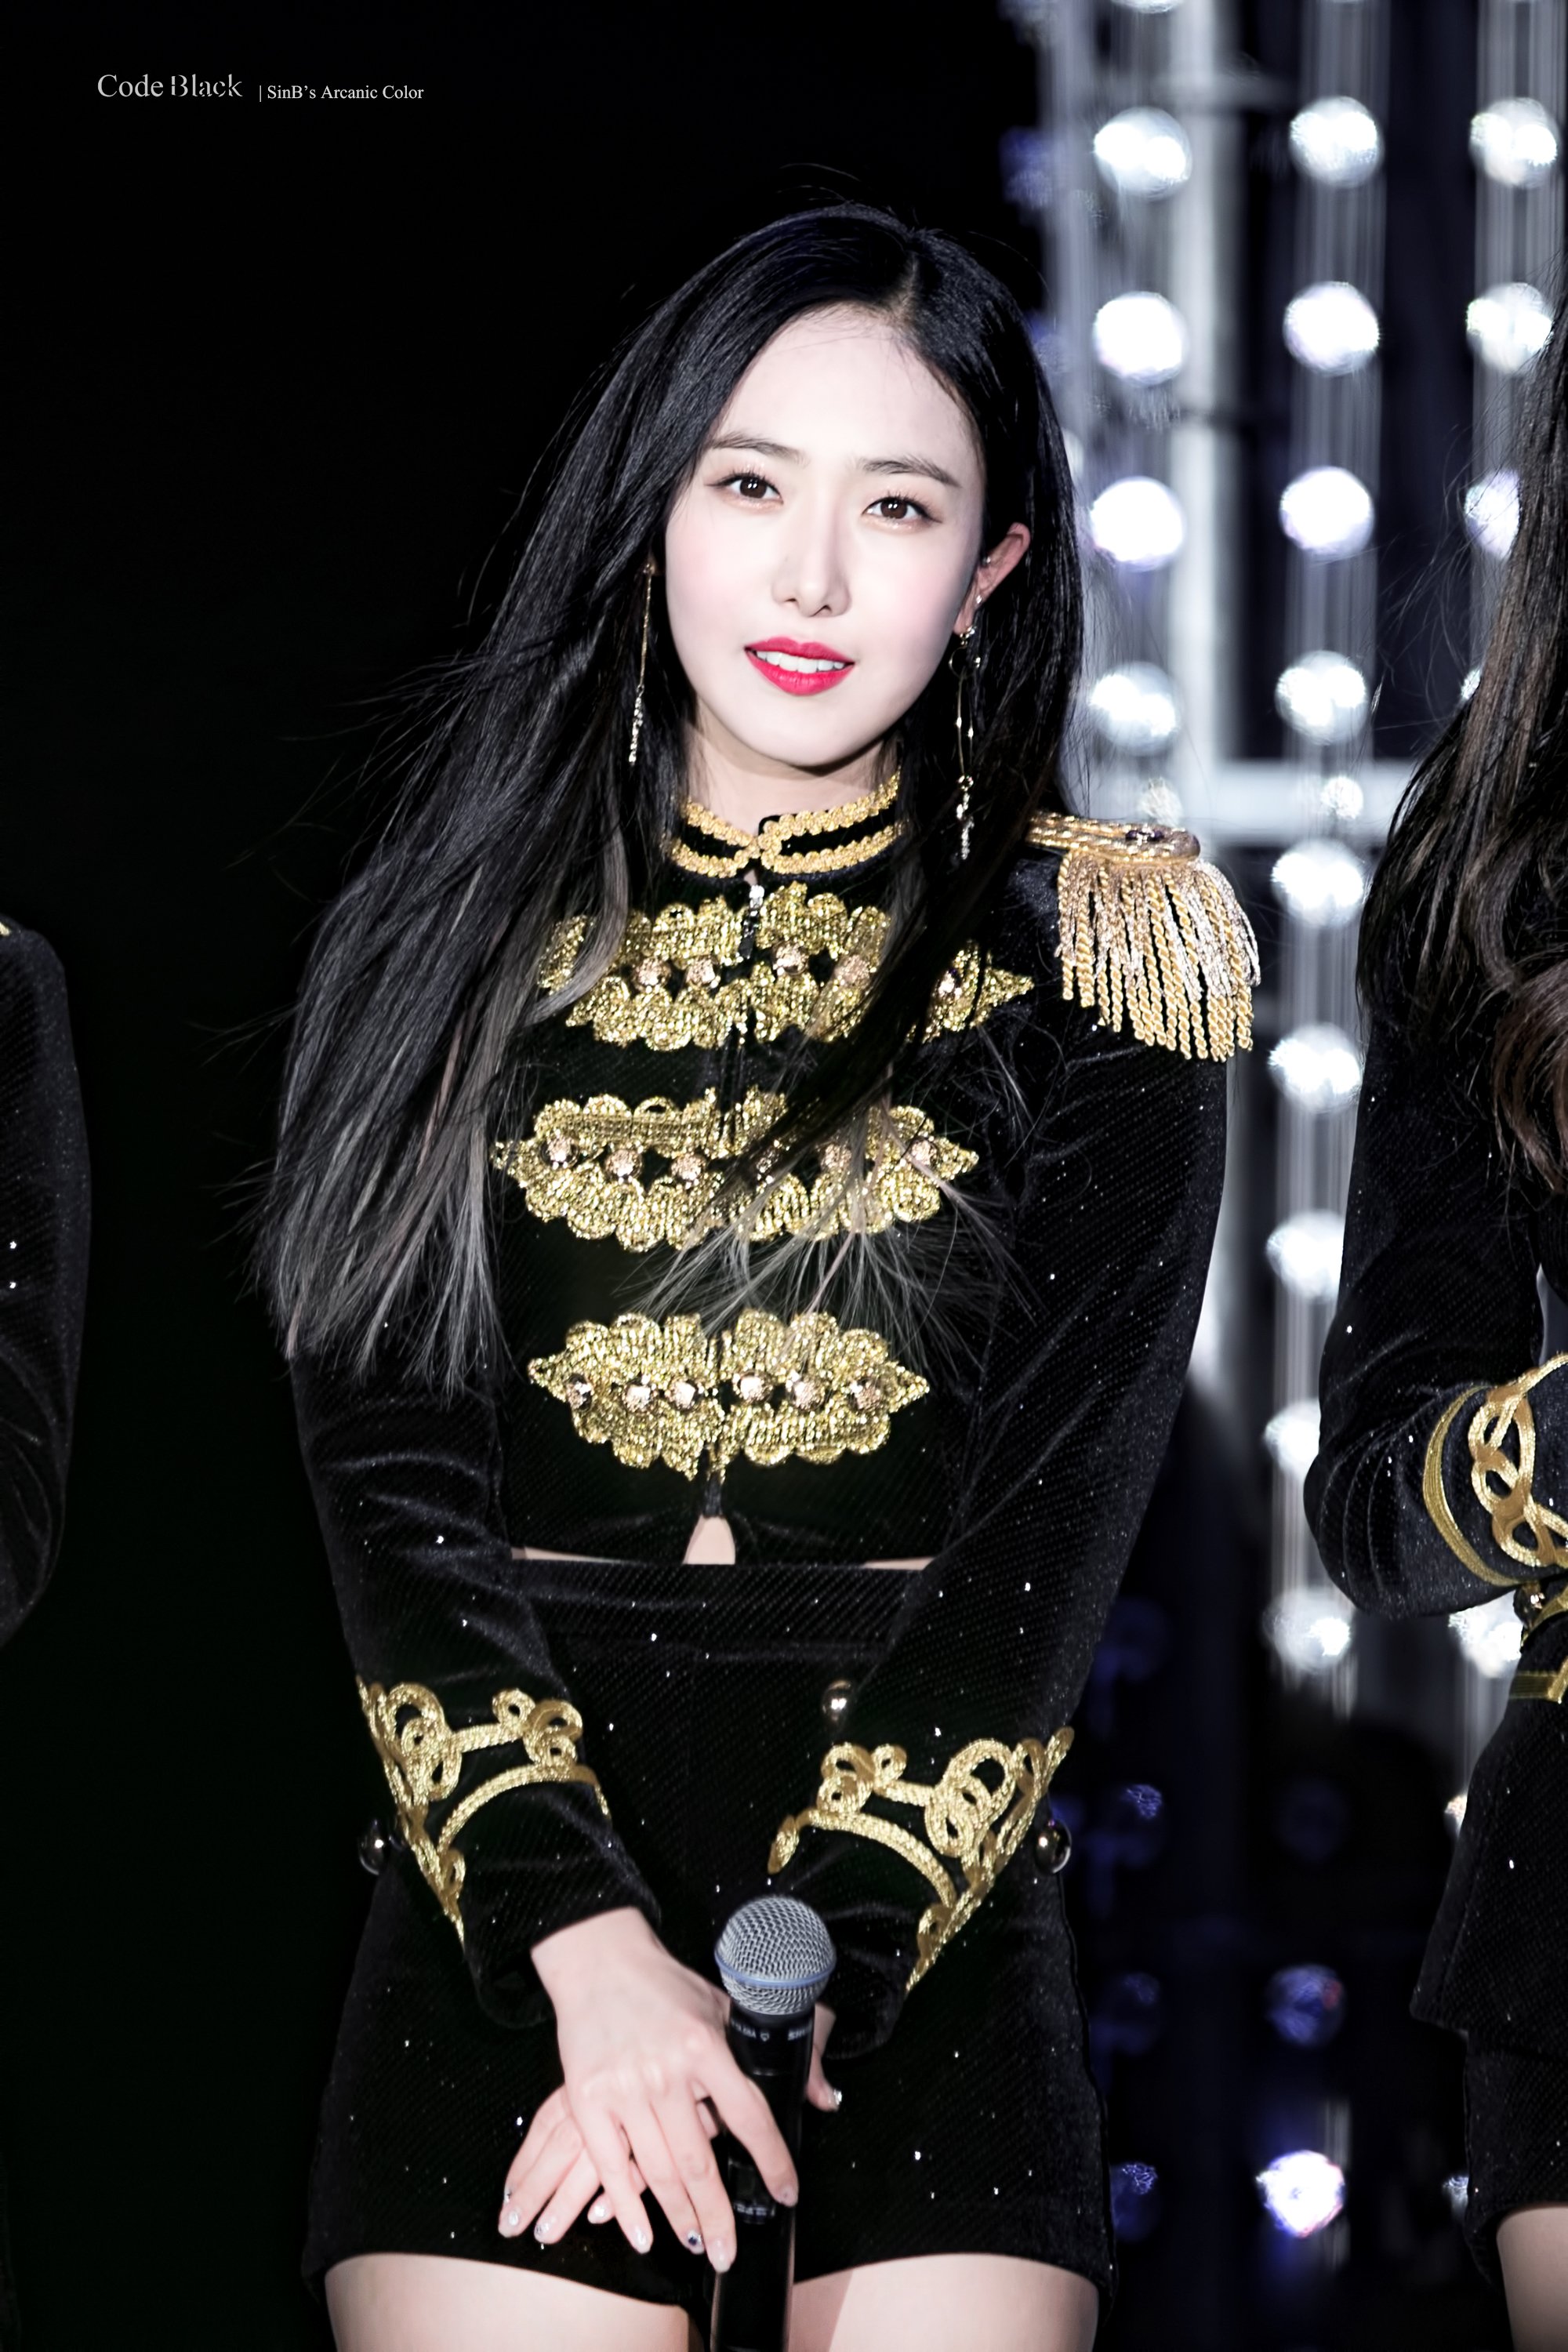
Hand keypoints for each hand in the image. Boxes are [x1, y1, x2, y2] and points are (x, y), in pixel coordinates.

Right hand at [498, 1908, 837, 2267]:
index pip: (749, 2116)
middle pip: (699, 2161)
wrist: (600, 1961)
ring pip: (659, 2171)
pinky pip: (609, 2165)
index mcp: (705, 2046)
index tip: (784, 2193)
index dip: (771, 2160)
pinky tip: (642, 2233)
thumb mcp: (724, 2008)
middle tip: (728, 2252)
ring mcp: (625, 2087)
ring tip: (697, 2243)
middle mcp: (667, 2071)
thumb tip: (821, 2095)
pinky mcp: (588, 2098)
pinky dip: (625, 2206)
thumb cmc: (665, 1986)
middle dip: (718, 2215)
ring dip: (680, 2216)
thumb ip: (771, 2052)